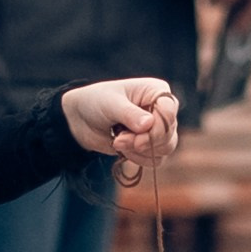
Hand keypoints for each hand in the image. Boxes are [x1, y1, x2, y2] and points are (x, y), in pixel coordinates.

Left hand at [62, 77, 180, 162]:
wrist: (81, 119)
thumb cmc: (97, 101)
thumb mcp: (110, 104)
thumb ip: (129, 114)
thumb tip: (148, 124)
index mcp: (156, 91)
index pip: (169, 112)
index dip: (157, 127)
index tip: (138, 134)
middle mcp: (161, 110)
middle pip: (169, 133)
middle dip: (144, 142)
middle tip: (119, 140)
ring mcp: (157, 129)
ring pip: (166, 148)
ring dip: (140, 151)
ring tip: (118, 142)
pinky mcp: (150, 145)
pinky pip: (156, 159)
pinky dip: (139, 159)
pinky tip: (122, 149)